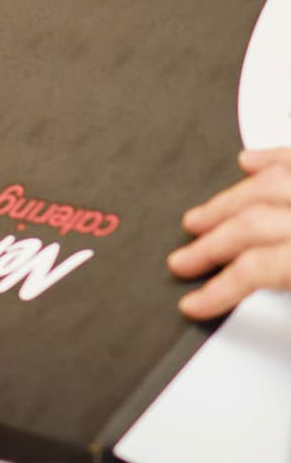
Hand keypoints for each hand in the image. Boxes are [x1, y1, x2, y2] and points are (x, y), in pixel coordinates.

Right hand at [170, 146, 290, 318]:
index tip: (194, 303)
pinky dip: (272, 159)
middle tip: (183, 261)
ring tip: (200, 218)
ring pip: (272, 184)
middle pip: (254, 223)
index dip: (220, 288)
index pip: (258, 267)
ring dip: (228, 201)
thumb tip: (263, 288)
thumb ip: (287, 284)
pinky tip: (248, 162)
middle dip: (211, 243)